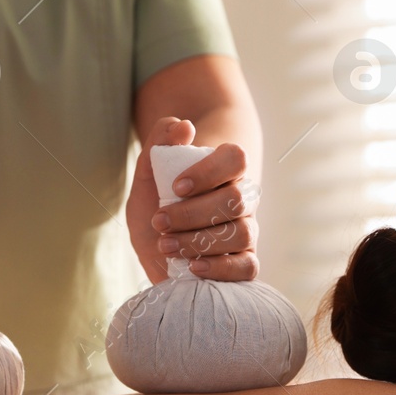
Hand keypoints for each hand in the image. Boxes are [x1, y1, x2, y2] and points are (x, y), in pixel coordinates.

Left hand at [125, 116, 259, 283]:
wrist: (154, 244)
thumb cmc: (156, 204)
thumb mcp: (146, 175)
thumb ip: (159, 144)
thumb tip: (184, 127)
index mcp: (224, 171)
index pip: (235, 158)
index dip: (208, 172)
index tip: (175, 187)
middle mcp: (241, 200)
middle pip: (236, 199)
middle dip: (192, 213)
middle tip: (159, 221)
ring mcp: (246, 231)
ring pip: (241, 233)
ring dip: (199, 241)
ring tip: (166, 245)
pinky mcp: (243, 263)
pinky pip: (249, 266)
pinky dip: (221, 268)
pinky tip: (193, 267)